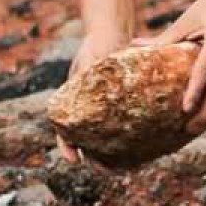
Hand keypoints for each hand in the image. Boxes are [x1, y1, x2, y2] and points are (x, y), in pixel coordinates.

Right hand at [56, 30, 128, 162]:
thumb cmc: (93, 48)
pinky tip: (141, 150)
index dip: (67, 148)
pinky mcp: (123, 108)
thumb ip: (87, 74)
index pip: (64, 133)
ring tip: (122, 168)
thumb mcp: (87, 62)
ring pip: (105, 140)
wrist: (109, 35)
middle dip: (95, 159)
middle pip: (87, 143)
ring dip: (112, 156)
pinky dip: (128, 141)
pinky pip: (125, 128)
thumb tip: (90, 84)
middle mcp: (88, 112)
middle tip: (104, 170)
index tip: (74, 160)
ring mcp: (105, 112)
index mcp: (73, 106)